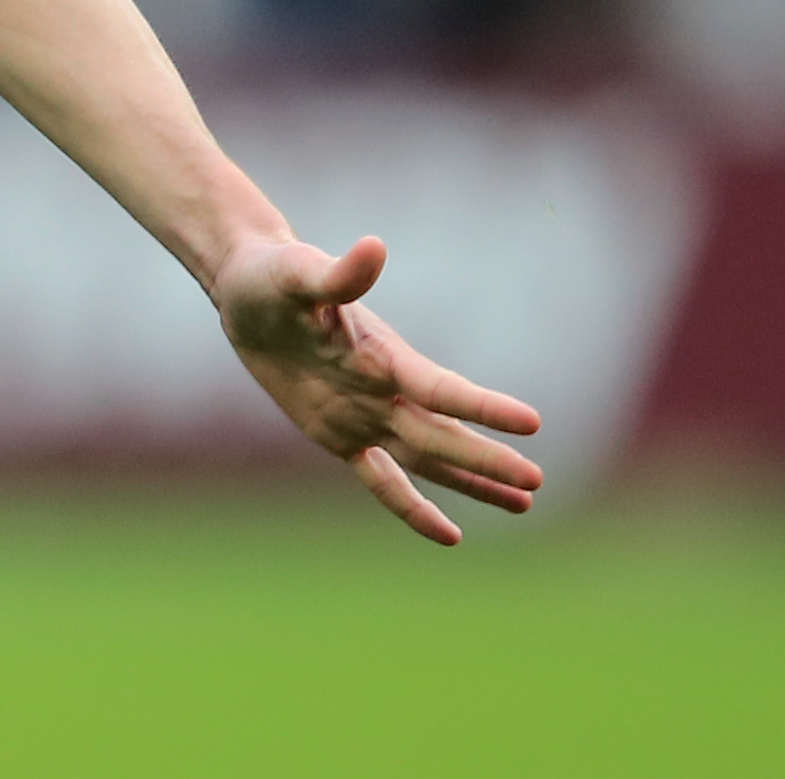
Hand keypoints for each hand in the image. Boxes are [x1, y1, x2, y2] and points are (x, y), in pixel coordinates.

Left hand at [215, 233, 544, 543]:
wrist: (247, 292)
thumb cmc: (275, 276)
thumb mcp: (297, 274)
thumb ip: (339, 274)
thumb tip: (374, 247)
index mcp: (383, 356)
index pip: (440, 389)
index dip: (481, 407)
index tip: (531, 422)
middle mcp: (384, 390)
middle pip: (442, 433)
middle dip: (486, 459)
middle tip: (537, 481)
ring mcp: (365, 415)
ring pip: (428, 459)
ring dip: (473, 482)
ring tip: (525, 503)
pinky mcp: (338, 435)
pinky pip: (381, 479)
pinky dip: (410, 507)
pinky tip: (449, 536)